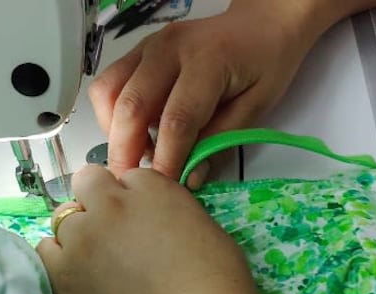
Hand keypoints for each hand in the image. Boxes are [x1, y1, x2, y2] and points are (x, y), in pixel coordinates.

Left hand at [36, 166, 269, 293]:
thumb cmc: (221, 292)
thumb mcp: (210, 235)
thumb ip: (175, 217)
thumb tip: (158, 227)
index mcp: (155, 189)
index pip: (131, 178)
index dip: (138, 201)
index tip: (147, 225)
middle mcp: (112, 204)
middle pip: (89, 185)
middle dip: (102, 205)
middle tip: (121, 241)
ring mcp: (82, 238)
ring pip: (65, 219)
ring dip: (81, 234)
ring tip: (104, 269)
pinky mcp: (61, 274)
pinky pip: (47, 252)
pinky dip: (62, 261)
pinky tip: (86, 282)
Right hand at [89, 2, 317, 186]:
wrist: (261, 23)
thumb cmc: (265, 62)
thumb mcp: (256, 105)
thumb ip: (221, 141)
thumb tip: (190, 179)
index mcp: (207, 61)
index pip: (177, 120)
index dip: (167, 159)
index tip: (163, 189)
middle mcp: (170, 48)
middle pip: (132, 107)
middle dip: (127, 152)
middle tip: (134, 184)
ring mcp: (149, 46)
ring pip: (109, 93)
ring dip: (116, 133)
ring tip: (139, 156)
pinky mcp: (139, 50)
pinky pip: (111, 84)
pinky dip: (115, 115)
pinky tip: (137, 133)